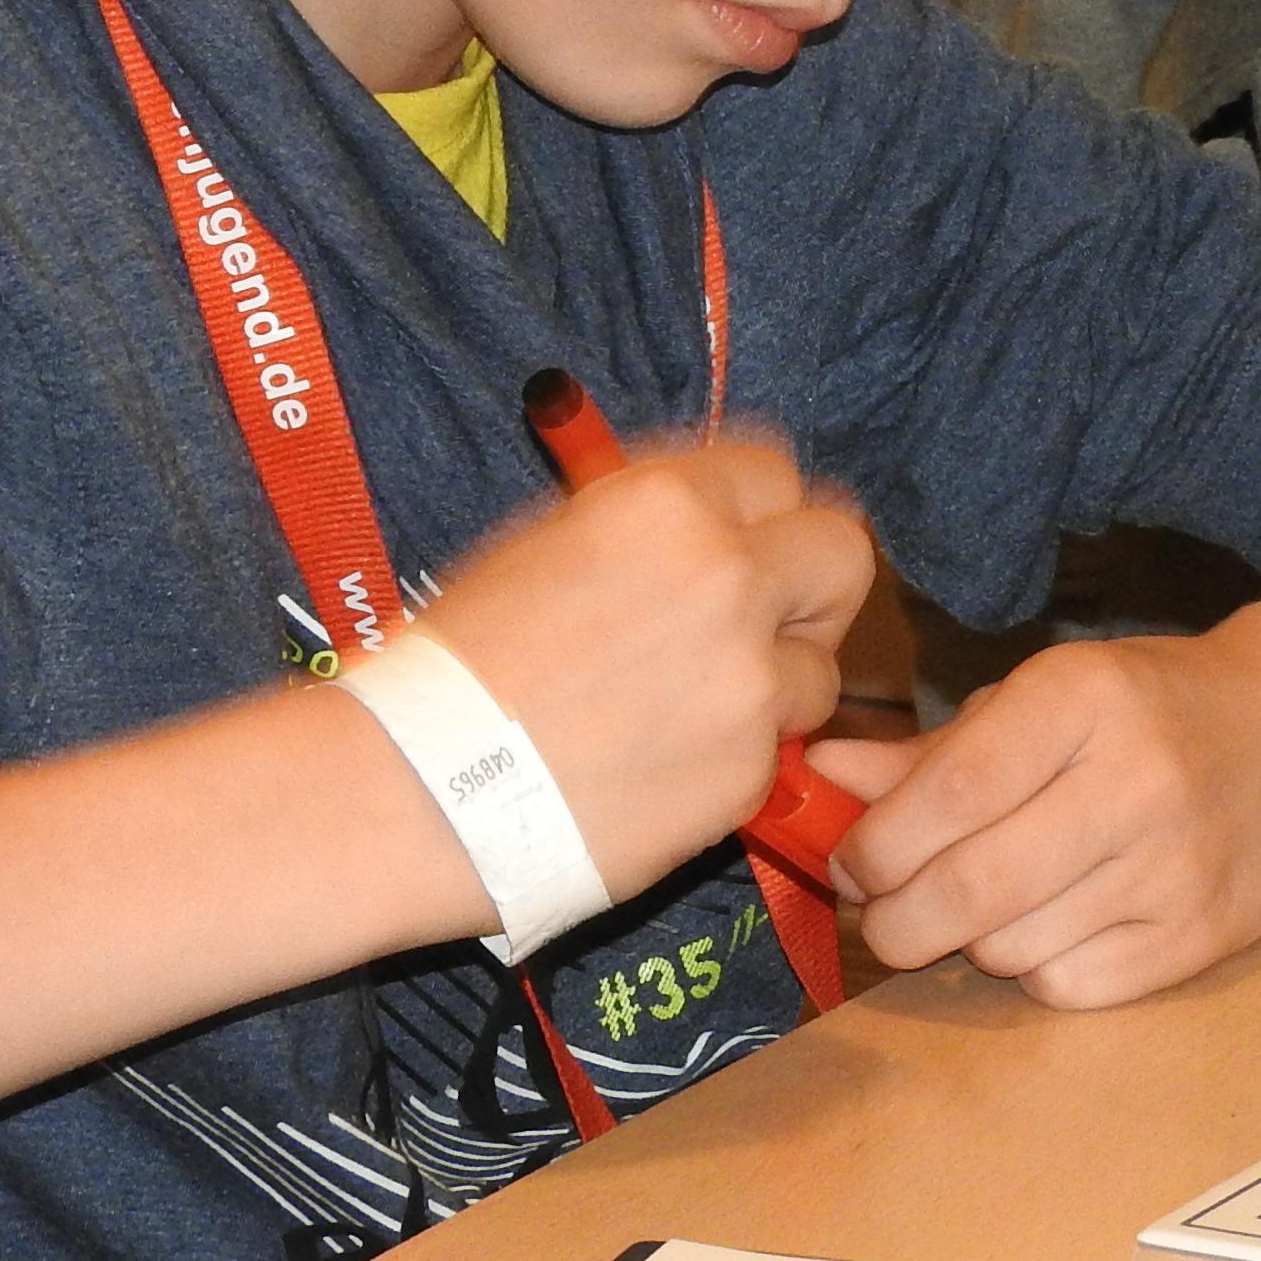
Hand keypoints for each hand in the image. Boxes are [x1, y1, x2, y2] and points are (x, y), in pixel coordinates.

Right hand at [410, 430, 877, 899]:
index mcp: (664, 503)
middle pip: (842, 552)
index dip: (760, 513)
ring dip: (778, 686)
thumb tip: (704, 518)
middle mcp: (724, 577)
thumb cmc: (455, 666)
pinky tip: (661, 767)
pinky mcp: (750, 772)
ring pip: (822, 667)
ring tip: (690, 712)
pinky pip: (777, 751)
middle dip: (812, 587)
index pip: (775, 471)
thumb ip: (643, 525)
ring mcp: (748, 679)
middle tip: (767, 622)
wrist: (419, 790)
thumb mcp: (542, 543)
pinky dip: (737, 758)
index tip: (744, 543)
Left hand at [809, 589, 1260, 1006]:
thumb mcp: (1046, 698)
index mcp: (1083, 699)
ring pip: (1010, 948)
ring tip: (985, 903)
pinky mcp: (1202, 939)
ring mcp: (1175, 868)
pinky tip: (1051, 925)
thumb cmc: (1150, 709)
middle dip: (898, 919)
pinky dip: (1037, 970)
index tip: (854, 863)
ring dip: (970, 941)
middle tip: (885, 914)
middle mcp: (1134, 781)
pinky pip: (1069, 989)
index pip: (951, 791)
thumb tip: (818, 779)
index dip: (878, 844)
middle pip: (969, 887)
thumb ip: (932, 752)